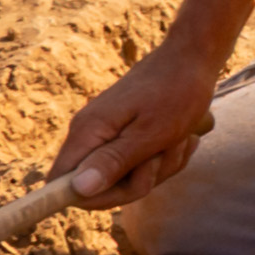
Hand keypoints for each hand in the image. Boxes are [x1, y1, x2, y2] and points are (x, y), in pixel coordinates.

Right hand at [58, 39, 229, 207]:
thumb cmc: (177, 92)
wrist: (195, 57)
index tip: (127, 186)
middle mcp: (90, 134)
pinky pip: (143, 167)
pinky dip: (166, 157)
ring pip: (128, 179)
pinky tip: (181, 137)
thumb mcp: (150, 133)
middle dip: (139, 181)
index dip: (91, 197)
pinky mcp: (127, 135)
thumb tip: (78, 190)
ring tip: (177, 139)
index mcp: (87, 132)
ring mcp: (109, 134)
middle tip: (162, 155)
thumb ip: (113, 162)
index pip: (59, 184)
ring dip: (160, 167)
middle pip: (100, 187)